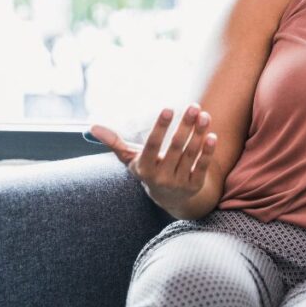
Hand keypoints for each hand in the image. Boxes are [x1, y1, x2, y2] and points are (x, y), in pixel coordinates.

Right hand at [89, 104, 216, 211]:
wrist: (170, 199)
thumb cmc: (149, 170)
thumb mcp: (132, 160)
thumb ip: (115, 143)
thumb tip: (92, 127)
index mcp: (144, 168)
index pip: (152, 146)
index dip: (160, 128)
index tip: (168, 108)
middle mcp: (161, 177)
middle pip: (175, 148)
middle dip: (185, 126)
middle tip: (193, 106)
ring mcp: (179, 182)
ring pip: (190, 155)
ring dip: (198, 134)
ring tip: (204, 115)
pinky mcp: (194, 185)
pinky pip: (202, 167)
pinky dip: (207, 152)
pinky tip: (212, 135)